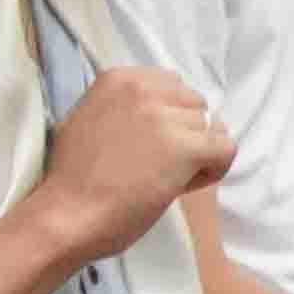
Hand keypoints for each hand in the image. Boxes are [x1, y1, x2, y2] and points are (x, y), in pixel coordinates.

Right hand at [33, 63, 235, 249]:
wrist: (68, 214)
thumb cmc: (71, 179)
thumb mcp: (86, 119)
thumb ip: (120, 107)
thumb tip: (155, 114)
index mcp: (119, 79)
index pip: (171, 85)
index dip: (168, 116)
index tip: (150, 143)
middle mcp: (144, 89)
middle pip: (194, 104)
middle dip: (185, 132)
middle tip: (160, 164)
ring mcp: (165, 117)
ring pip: (211, 127)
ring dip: (197, 153)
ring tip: (168, 178)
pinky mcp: (185, 148)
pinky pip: (225, 149)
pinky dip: (213, 169)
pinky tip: (185, 185)